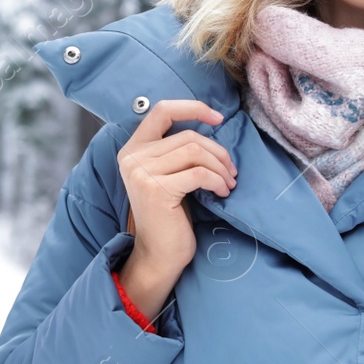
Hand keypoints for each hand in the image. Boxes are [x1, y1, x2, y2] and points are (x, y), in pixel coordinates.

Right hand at [117, 99, 236, 273]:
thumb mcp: (166, 175)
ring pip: (195, 151)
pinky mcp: (157, 189)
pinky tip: (222, 192)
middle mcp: (132, 157)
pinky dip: (217, 181)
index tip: (218, 118)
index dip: (194, 108)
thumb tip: (210, 128)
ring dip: (220, 166)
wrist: (158, 254)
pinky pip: (199, 173)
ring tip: (228, 182)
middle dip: (218, 151)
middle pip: (188, 136)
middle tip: (231, 171)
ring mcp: (142, 173)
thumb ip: (174, 150)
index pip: (162, 110)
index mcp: (132, 149)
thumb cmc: (169, 216)